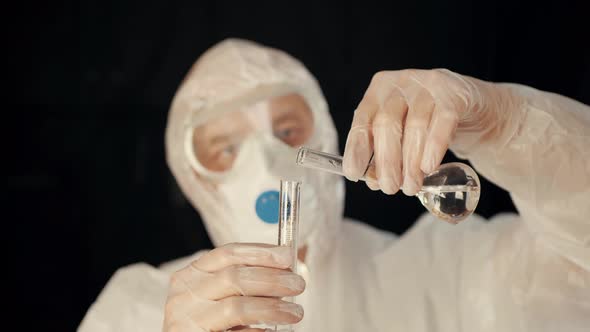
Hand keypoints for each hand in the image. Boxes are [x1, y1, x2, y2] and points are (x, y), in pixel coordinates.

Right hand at [163, 243, 304, 331]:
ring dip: (272, 308)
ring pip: (237, 308)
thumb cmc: (207, 321)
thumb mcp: (216, 293)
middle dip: (272, 279)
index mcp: (192, 275)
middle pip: (234, 277)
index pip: (227, 253)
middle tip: (298, 285)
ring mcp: (187, 320)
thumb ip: (243, 279)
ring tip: (295, 312)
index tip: (287, 256)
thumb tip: (286, 268)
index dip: (260, 252)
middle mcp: (185, 295)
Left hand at [342, 68, 506, 195]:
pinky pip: (442, 122)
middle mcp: (400, 84)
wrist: (473, 108)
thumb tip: (374, 181)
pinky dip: (433, 147)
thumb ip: (385, 154)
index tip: (355, 174)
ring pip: (414, 125)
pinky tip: (428, 167)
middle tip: (390, 188)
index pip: (362, 121)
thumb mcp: (401, 134)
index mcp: (379, 92)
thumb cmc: (428, 123)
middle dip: (387, 161)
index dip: (357, 149)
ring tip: (412, 186)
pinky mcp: (455, 93)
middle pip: (387, 124)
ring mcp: (428, 85)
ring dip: (411, 162)